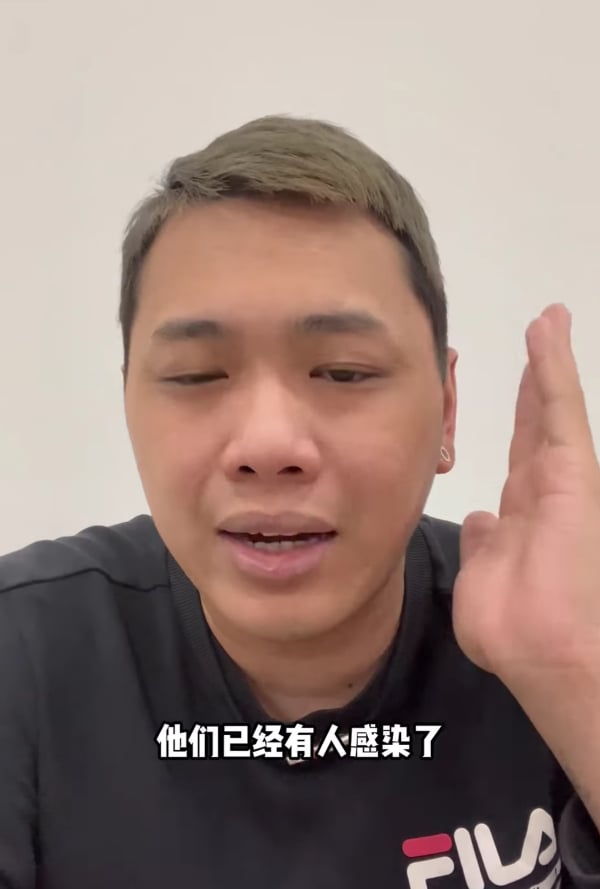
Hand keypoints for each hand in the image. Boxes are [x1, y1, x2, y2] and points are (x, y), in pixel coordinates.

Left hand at [452, 304, 599, 689]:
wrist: (546, 652)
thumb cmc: (516, 631)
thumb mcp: (486, 579)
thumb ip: (484, 545)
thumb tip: (482, 520)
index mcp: (522, 519)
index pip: (519, 458)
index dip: (517, 422)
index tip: (513, 393)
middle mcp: (543, 494)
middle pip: (535, 426)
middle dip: (534, 384)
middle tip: (537, 341)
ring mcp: (562, 480)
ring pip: (550, 408)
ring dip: (548, 362)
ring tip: (547, 322)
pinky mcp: (575, 470)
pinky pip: (561, 407)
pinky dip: (553, 366)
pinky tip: (547, 331)